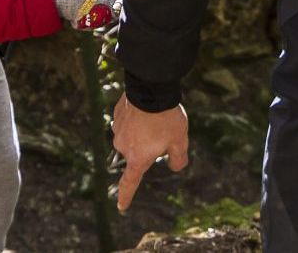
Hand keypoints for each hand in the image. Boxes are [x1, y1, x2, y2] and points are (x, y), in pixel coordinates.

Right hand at [112, 95, 188, 210]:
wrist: (150, 88)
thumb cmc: (166, 118)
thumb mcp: (180, 141)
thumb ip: (178, 159)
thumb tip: (175, 167)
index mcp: (138, 158)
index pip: (130, 183)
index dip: (126, 197)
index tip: (121, 207)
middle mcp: (123, 147)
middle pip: (137, 153)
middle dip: (148, 146)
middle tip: (163, 131)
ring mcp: (118, 130)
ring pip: (132, 136)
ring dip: (142, 131)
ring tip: (155, 116)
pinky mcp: (116, 115)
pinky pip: (127, 121)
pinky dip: (136, 118)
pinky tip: (145, 108)